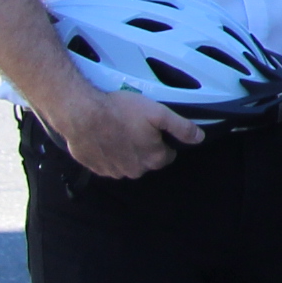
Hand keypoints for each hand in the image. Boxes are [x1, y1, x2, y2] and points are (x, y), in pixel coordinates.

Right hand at [48, 86, 199, 179]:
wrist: (81, 113)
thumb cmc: (120, 111)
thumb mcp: (158, 113)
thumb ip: (182, 127)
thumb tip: (199, 138)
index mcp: (153, 159)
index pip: (167, 156)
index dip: (162, 141)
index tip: (153, 129)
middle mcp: (135, 171)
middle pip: (146, 160)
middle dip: (144, 146)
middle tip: (134, 126)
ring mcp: (113, 171)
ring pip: (126, 163)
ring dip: (125, 151)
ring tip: (117, 130)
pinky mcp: (94, 168)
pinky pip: (107, 163)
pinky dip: (107, 153)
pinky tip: (103, 138)